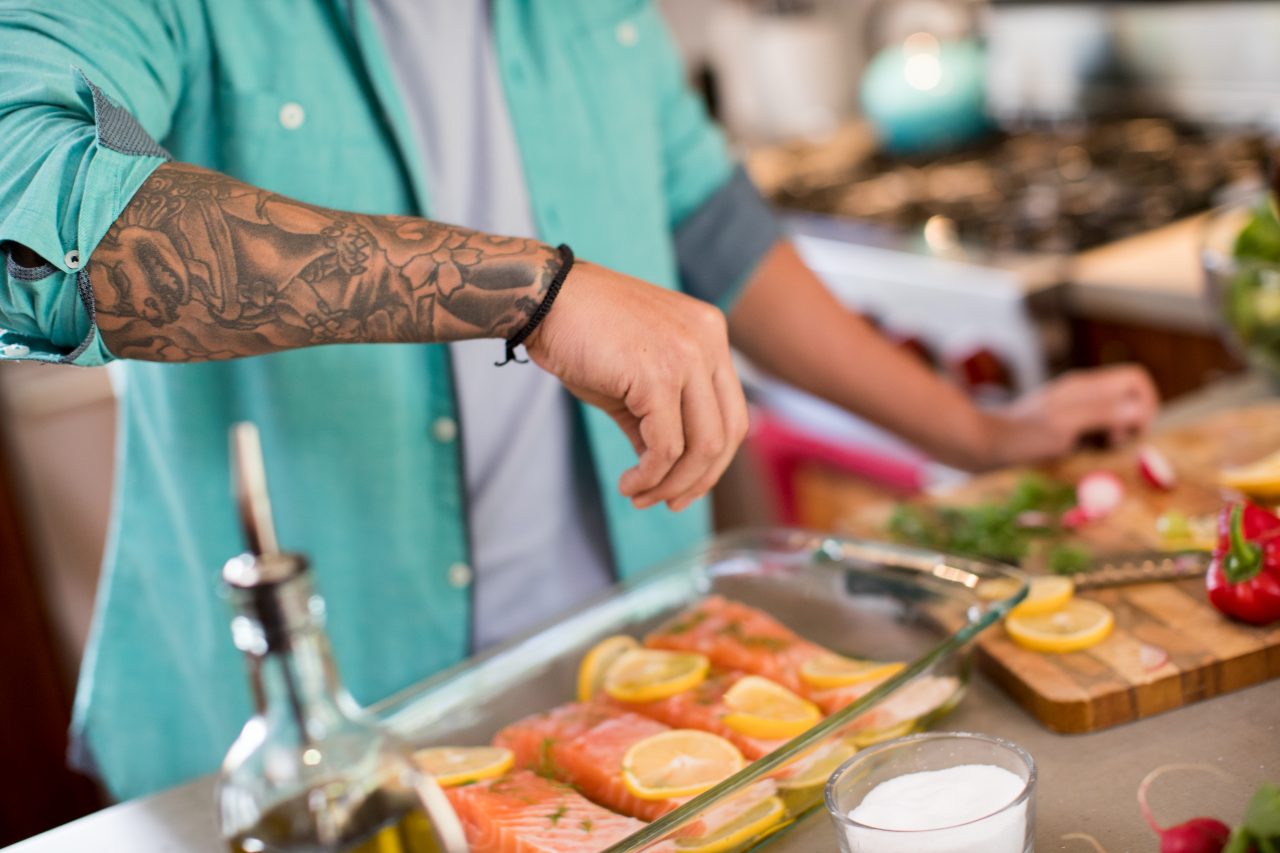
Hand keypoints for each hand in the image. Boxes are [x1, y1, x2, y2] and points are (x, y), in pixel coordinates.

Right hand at [525, 261, 747, 510]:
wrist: (543, 300)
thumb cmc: (581, 333)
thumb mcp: (635, 378)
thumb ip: (661, 418)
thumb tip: (668, 471)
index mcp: (710, 334)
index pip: (733, 412)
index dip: (713, 461)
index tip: (683, 487)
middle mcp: (709, 342)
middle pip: (727, 433)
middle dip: (698, 480)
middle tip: (666, 503)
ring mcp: (688, 356)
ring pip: (702, 446)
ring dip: (671, 484)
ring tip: (639, 495)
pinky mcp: (660, 376)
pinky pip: (666, 447)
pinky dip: (649, 476)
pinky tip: (628, 483)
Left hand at [981, 364, 1158, 467]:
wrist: (983, 443)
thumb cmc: (1021, 437)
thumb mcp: (1064, 426)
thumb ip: (1101, 413)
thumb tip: (1138, 408)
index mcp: (1086, 386)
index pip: (1136, 378)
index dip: (1146, 402)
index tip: (1133, 429)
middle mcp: (1083, 392)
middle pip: (1129, 397)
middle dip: (1132, 421)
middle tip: (1110, 441)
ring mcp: (1073, 406)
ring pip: (1114, 415)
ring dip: (1115, 433)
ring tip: (1094, 447)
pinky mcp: (1063, 422)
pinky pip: (1094, 428)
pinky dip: (1096, 440)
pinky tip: (1078, 451)